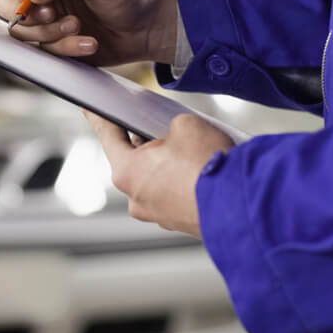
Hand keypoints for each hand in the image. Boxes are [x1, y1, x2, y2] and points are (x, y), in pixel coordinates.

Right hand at [0, 0, 178, 65]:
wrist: (147, 27)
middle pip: (3, 1)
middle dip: (26, 13)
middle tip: (51, 14)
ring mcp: (44, 17)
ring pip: (20, 31)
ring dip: (49, 33)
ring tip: (79, 26)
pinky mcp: (53, 42)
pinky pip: (42, 51)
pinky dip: (65, 48)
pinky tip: (89, 42)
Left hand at [85, 111, 234, 237]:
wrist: (243, 206)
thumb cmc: (209, 166)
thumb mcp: (184, 124)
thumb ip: (168, 126)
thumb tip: (173, 136)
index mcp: (126, 171)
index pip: (108, 136)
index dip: (99, 117)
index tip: (89, 109)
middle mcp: (136, 198)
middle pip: (133, 159)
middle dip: (146, 142)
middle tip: (159, 125)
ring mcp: (158, 214)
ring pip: (155, 178)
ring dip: (167, 163)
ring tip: (191, 149)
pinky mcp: (179, 222)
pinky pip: (174, 193)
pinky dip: (183, 181)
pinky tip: (200, 169)